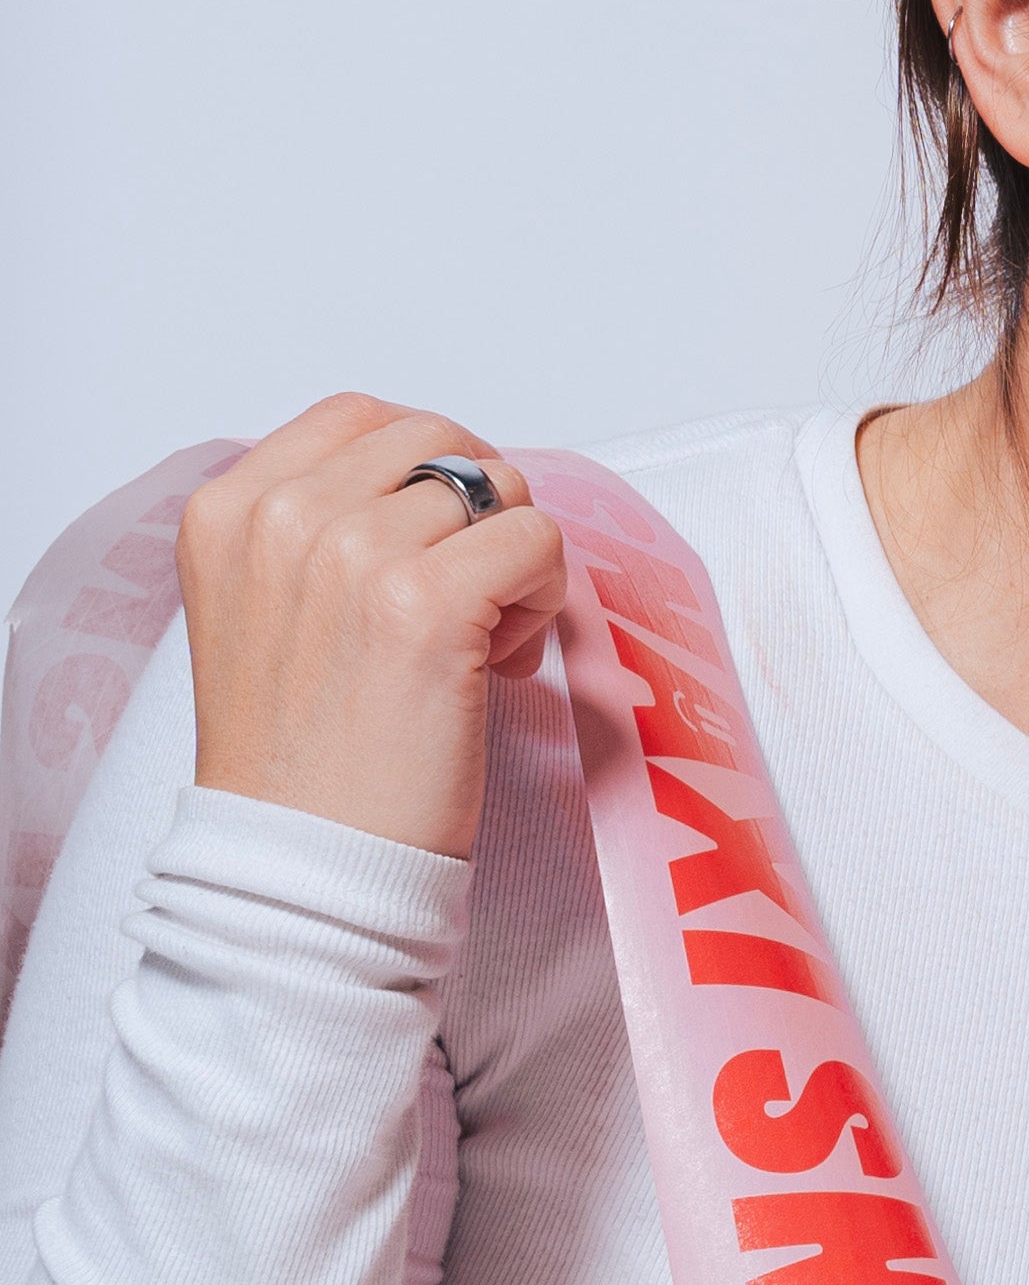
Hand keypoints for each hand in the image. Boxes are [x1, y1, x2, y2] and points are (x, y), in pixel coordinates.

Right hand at [180, 400, 568, 861]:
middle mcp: (280, 516)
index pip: (360, 418)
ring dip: (511, 562)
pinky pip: (537, 539)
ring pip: (498, 489)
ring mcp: (349, 553)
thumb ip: (317, 531)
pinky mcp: (423, 602)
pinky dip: (543, 597)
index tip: (430, 549)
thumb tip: (436, 484)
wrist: (301, 865)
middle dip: (475, 513)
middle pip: (438, 442)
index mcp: (229, 510)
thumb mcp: (262, 610)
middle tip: (466, 601)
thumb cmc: (301, 758)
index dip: (423, 474)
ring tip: (474, 645)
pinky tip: (497, 664)